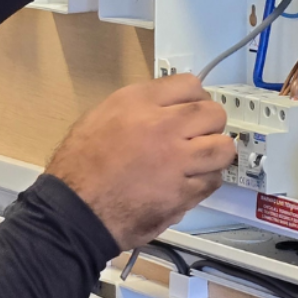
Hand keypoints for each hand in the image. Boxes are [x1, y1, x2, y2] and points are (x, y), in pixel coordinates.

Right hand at [46, 74, 235, 250]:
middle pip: (213, 114)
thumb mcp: (101, 116)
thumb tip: (170, 108)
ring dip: (214, 153)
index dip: (194, 99)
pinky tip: (189, 182)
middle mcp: (163, 126)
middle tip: (197, 137)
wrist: (74, 212)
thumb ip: (140, 107)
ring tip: (199, 160)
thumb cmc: (78, 165)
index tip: (189, 112)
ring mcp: (177, 161)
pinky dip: (205, 180)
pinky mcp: (183, 193)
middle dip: (209, 124)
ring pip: (223, 148)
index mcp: (139, 102)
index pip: (190, 85)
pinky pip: (212, 180)